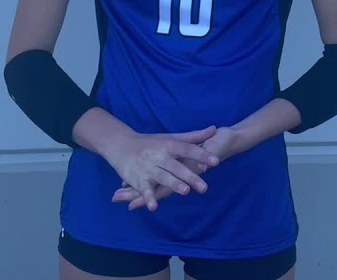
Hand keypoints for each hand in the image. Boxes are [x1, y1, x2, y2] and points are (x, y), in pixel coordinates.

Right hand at [101, 126, 221, 211]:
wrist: (121, 144)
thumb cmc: (150, 142)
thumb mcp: (171, 138)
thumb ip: (193, 137)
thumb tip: (214, 129)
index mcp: (168, 145)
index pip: (188, 150)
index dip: (201, 155)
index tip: (215, 161)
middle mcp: (159, 156)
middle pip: (177, 167)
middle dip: (191, 176)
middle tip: (204, 187)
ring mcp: (148, 168)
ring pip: (163, 177)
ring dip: (174, 184)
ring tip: (185, 191)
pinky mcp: (138, 179)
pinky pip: (144, 190)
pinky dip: (148, 198)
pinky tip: (154, 207)